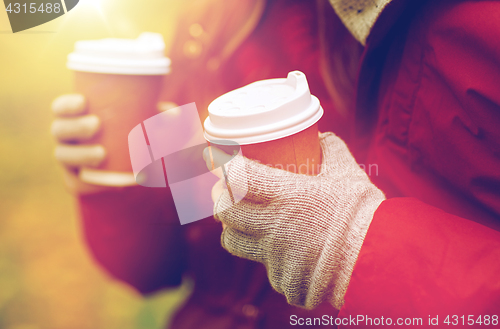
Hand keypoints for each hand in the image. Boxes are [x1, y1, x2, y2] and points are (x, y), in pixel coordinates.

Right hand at [51, 94, 177, 193]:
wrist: (131, 165)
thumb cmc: (133, 131)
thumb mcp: (146, 120)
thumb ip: (159, 115)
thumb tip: (172, 114)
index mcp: (75, 117)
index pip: (60, 108)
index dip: (66, 104)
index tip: (84, 102)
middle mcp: (67, 137)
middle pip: (59, 130)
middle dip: (74, 126)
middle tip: (96, 124)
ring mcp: (69, 159)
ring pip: (63, 155)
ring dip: (79, 153)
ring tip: (100, 153)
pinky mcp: (76, 180)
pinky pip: (75, 183)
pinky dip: (88, 182)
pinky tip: (104, 181)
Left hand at [204, 132, 385, 309]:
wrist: (378, 261)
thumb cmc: (364, 214)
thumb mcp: (349, 174)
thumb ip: (332, 151)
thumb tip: (322, 136)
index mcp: (287, 195)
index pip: (237, 177)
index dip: (220, 164)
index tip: (213, 155)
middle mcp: (273, 226)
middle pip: (224, 211)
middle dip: (221, 198)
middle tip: (227, 191)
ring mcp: (275, 256)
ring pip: (232, 240)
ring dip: (233, 227)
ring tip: (243, 220)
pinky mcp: (282, 278)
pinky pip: (263, 265)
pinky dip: (266, 255)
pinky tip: (280, 248)